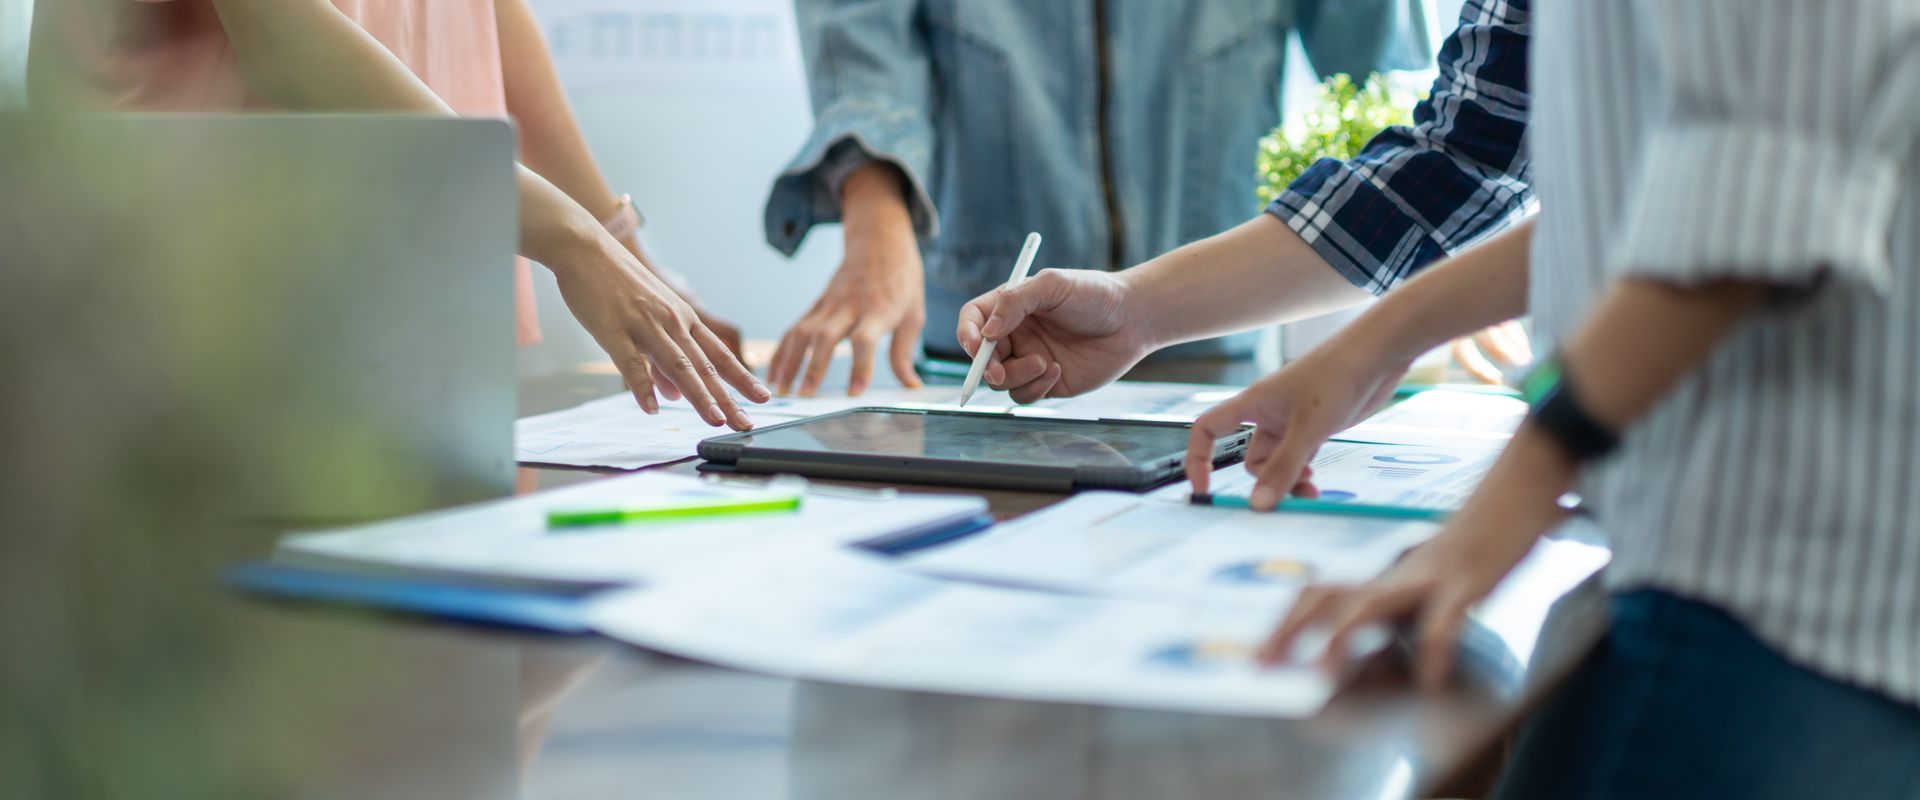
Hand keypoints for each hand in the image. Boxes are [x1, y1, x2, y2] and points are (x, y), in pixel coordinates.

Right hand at [553, 240, 768, 429]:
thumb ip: (662, 359)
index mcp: (683, 318)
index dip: (742, 378)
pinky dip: (643, 386)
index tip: (764, 398)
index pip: (720, 355)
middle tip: (746, 423)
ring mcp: (644, 325)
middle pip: (705, 366)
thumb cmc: (616, 283)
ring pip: (677, 365)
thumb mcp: (650, 317)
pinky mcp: (614, 328)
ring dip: (698, 395)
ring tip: (715, 419)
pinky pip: (631, 362)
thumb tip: (674, 395)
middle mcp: (671, 321)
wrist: (585, 248)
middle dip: (727, 398)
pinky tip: (652, 408)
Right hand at [769, 164, 924, 396]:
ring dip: (790, 362)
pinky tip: (774, 373)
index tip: (854, 393)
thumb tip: (911, 386)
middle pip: (825, 336)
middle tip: (806, 394)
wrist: (879, 241)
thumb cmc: (901, 281)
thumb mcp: (914, 315)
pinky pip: (794, 329)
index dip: (859, 367)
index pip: (865, 340)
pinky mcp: (816, 305)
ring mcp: (828, 304)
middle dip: (814, 366)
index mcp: (878, 310)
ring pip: (803, 332)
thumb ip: (905, 353)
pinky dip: (782, 351)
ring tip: (781, 390)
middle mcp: (849, 306)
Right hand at [956, 269, 1157, 403]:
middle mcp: (1016, 334)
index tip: (974, 346)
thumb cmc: (1095, 295)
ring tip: (1045, 363)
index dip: (966, 334)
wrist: (1133, 320)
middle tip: (998, 371)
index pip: (973, 320)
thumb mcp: (1053, 285)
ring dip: (1016, 376)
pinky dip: (1035, 387)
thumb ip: (1016, 301)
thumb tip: (986, 332)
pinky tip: (1058, 371)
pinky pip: (1024, 395)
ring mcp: (1029, 359)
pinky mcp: (1047, 382)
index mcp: (1011, 307)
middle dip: (986, 367)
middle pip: (981, 357)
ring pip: (1000, 381)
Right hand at [1182, 327, 1410, 504]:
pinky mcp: (1316, 428)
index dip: (1199, 458)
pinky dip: (1305, 474)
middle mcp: (1269, 414)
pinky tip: (1318, 482)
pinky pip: (1300, 459)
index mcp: (1254, 403)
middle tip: (1295, 490)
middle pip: (1252, 459)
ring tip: (1312, 491)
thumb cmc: (1338, 375)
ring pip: (1278, 463)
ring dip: (1290, 481)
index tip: (1205, 487)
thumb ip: (1284, 467)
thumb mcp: (1308, 428)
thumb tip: (1258, 504)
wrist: (1379, 354)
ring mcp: (1293, 422)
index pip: (1208, 429)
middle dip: (1268, 480)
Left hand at [1256, 428, 1574, 687]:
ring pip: (1373, 603)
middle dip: (1290, 631)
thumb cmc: (1475, 546)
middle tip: (1261, 665)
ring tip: (1322, 676)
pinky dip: (1435, 648)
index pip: (1319, 595)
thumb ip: (1401, 609)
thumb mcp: (1431, 582)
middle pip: (1329, 598)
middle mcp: (1396, 576)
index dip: (1285, 623)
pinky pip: (1446, 618)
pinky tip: (1428, 678)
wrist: (1516, 490)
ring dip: (1343, 639)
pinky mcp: (1468, 582)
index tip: (1259, 656)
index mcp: (1384, 577)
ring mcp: (1429, 577)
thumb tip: (1371, 650)